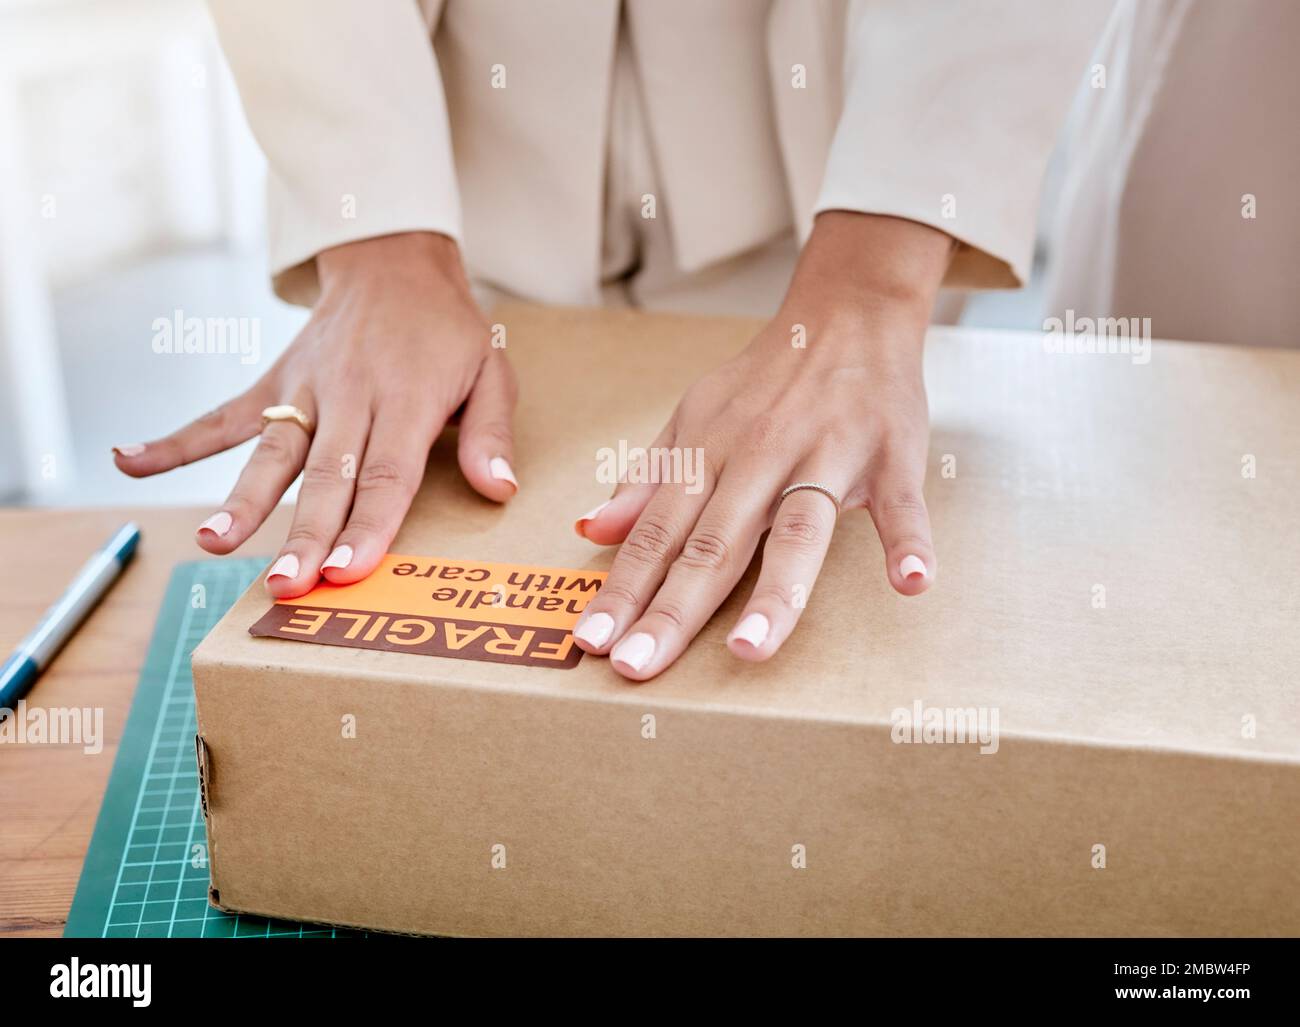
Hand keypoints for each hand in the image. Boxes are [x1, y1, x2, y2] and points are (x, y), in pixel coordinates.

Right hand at [113, 231, 516, 596]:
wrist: (393, 263)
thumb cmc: (448, 333)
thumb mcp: (492, 372)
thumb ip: (491, 433)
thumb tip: (499, 490)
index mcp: (407, 399)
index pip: (387, 474)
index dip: (367, 526)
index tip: (346, 573)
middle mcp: (350, 396)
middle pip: (326, 476)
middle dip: (305, 534)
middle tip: (286, 586)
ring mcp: (304, 390)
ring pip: (271, 454)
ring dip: (242, 500)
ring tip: (212, 542)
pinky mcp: (274, 384)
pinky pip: (222, 417)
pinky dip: (175, 441)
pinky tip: (129, 462)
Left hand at [570, 212, 954, 680]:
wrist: (847, 312)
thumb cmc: (766, 380)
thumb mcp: (693, 419)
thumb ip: (649, 480)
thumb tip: (589, 530)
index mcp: (708, 453)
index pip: (656, 533)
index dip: (624, 588)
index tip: (593, 641)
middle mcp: (758, 457)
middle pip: (713, 543)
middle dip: (674, 608)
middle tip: (640, 668)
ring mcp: (827, 455)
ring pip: (796, 530)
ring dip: (777, 590)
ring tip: (751, 649)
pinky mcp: (892, 454)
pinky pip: (901, 503)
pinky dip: (909, 540)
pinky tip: (911, 584)